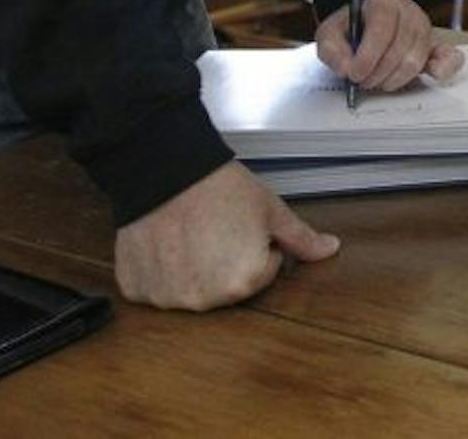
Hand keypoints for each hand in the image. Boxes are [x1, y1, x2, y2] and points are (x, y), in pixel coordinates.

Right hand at [113, 161, 337, 310]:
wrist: (165, 168)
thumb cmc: (218, 186)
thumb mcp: (270, 209)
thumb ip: (301, 237)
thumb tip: (330, 249)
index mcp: (244, 283)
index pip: (264, 273)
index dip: (258, 245)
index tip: (241, 225)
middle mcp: (204, 300)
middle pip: (227, 287)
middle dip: (226, 262)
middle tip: (215, 228)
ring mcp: (167, 298)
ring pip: (190, 289)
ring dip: (192, 270)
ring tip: (188, 234)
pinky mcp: (137, 290)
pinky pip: (156, 288)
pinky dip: (159, 271)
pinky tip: (164, 243)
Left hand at [316, 0, 464, 92]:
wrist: (367, 24)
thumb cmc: (350, 29)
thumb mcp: (330, 34)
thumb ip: (331, 50)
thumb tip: (347, 68)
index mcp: (384, 1)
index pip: (382, 27)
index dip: (368, 55)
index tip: (354, 74)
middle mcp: (409, 12)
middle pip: (399, 48)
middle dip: (377, 72)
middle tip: (361, 81)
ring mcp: (425, 29)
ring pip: (415, 61)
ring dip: (393, 79)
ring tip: (376, 80)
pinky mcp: (436, 45)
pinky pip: (450, 57)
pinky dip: (443, 69)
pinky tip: (432, 74)